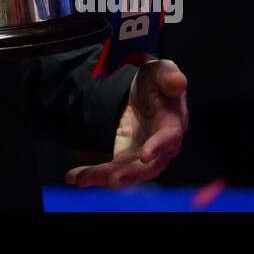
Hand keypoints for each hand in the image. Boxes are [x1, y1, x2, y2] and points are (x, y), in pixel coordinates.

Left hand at [67, 58, 188, 187]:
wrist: (147, 92)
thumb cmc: (158, 81)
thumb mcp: (162, 72)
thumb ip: (169, 76)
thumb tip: (178, 81)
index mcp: (173, 123)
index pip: (169, 138)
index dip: (158, 147)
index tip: (145, 156)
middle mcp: (162, 146)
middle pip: (148, 166)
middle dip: (129, 174)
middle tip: (111, 181)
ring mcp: (144, 155)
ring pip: (127, 172)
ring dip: (105, 177)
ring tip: (81, 180)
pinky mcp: (127, 157)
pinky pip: (112, 169)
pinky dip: (94, 174)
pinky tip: (74, 178)